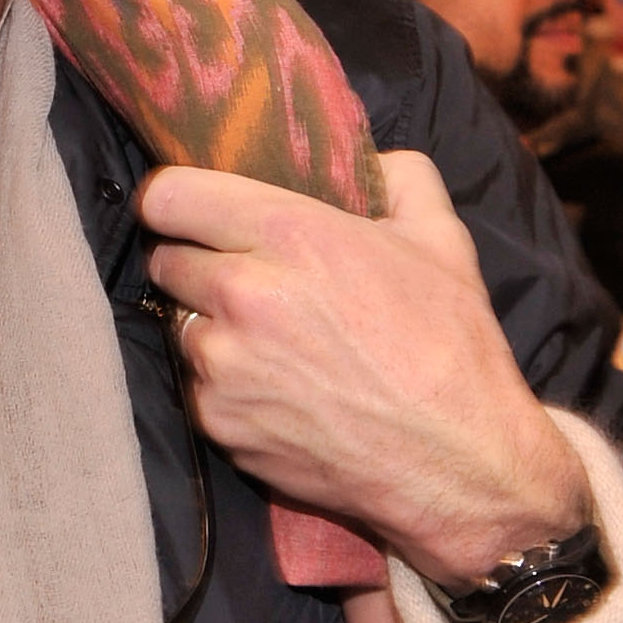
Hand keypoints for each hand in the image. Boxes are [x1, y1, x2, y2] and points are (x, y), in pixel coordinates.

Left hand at [140, 148, 589, 590]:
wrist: (458, 462)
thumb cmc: (451, 346)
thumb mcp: (441, 238)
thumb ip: (397, 175)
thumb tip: (365, 160)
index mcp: (287, 234)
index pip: (167, 196)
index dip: (175, 201)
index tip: (192, 212)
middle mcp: (241, 294)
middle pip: (164, 259)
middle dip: (196, 263)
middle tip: (244, 277)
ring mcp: (222, 364)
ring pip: (180, 326)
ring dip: (210, 328)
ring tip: (271, 342)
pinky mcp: (217, 422)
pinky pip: (196, 386)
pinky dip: (224, 386)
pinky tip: (277, 390)